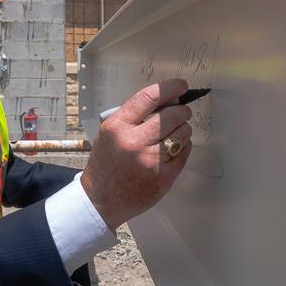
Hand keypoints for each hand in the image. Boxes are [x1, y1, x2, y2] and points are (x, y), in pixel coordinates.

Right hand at [81, 79, 192, 230]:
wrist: (100, 200)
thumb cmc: (106, 164)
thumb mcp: (109, 133)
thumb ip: (133, 117)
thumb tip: (166, 101)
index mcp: (117, 127)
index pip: (148, 97)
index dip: (169, 88)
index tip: (180, 85)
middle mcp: (133, 142)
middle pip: (172, 115)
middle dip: (182, 111)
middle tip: (182, 112)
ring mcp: (150, 161)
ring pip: (182, 133)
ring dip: (182, 130)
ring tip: (173, 134)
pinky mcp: (163, 177)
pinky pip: (184, 152)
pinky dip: (183, 147)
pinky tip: (173, 149)